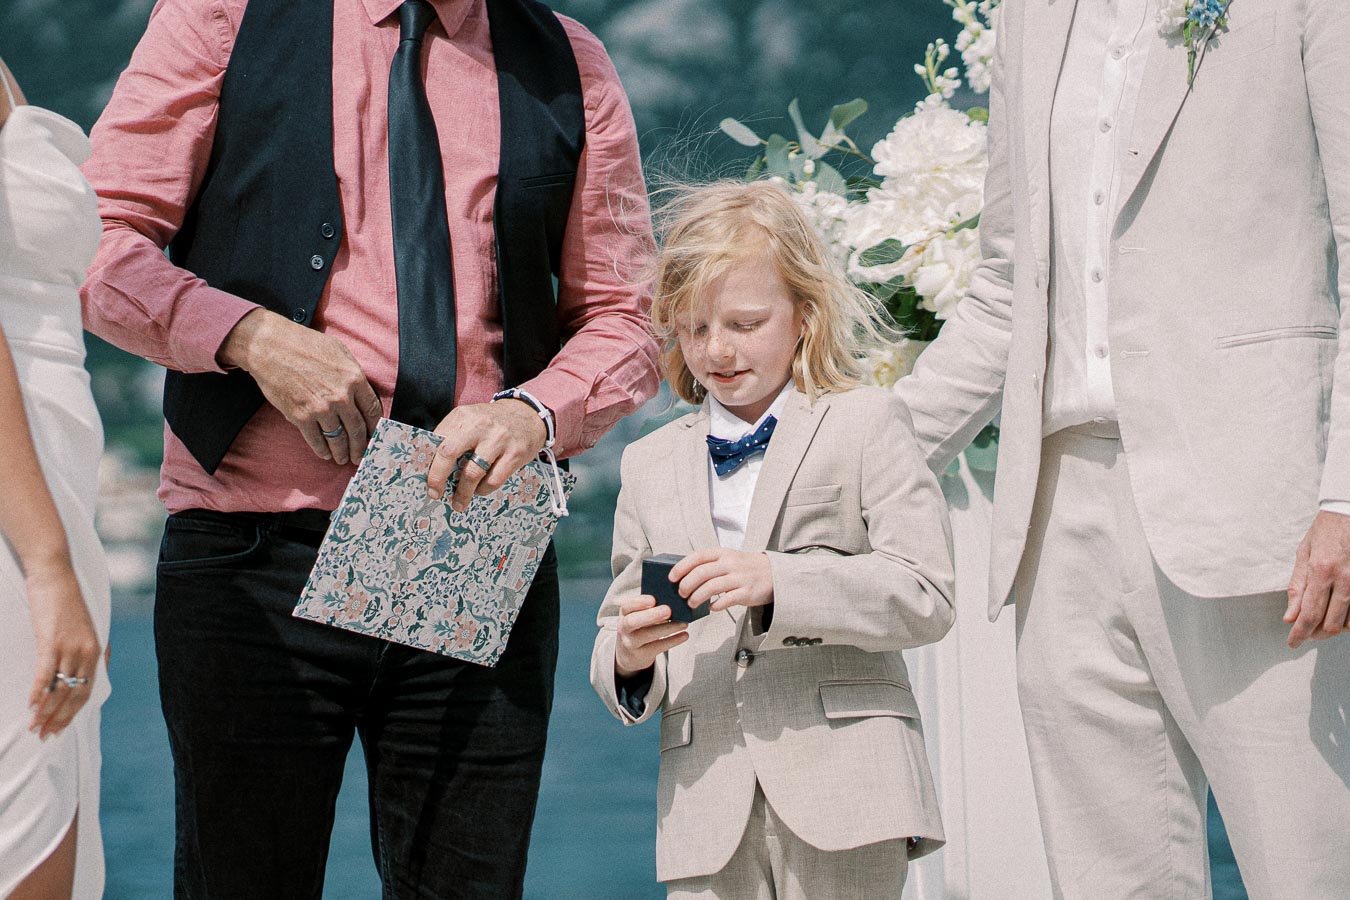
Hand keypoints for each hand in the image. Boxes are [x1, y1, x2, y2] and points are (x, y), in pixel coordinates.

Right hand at [25, 561, 99, 739]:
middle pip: (76, 694)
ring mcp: (70, 646)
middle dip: (60, 719)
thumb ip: (92, 649)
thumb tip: (97, 670)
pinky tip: (31, 707)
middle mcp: (86, 651)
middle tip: (45, 737)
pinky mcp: (52, 640)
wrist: (55, 575)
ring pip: (61, 687)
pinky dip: (39, 692)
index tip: (60, 729)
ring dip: (47, 711)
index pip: (87, 690)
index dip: (74, 713)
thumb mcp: (87, 627)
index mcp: (95, 650)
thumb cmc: (66, 602)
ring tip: (35, 728)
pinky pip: (46, 672)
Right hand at [218, 309, 381, 465]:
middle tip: (360, 455)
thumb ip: (353, 373)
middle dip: (360, 446)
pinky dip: (322, 450)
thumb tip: (362, 393)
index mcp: (354, 379)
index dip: (374, 427)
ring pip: (338, 438)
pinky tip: (325, 454)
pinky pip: (316, 439)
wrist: (271, 347)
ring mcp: (321, 408)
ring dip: (341, 452)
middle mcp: (341, 397)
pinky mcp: (301, 416)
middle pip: (357, 429)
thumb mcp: (339, 352)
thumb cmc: (305, 345)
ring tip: (343, 458)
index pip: (372, 410)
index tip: (373, 435)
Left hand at [425, 399, 547, 510]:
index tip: (427, 483)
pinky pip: (493, 480)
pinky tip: (481, 490)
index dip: (430, 466)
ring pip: (472, 473)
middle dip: (438, 478)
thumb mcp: (470, 420)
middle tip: (435, 494)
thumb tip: (432, 466)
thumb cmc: (492, 422)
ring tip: (459, 502)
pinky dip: (483, 489)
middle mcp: (480, 425)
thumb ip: (452, 436)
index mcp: (463, 416)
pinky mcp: (515, 453)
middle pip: (449, 453)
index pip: (438, 443)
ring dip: (463, 492)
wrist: (528, 415)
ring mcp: (499, 439)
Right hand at [614, 594, 688, 678]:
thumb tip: (672, 600)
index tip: (653, 599)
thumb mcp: (638, 615)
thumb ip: (649, 607)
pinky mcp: (641, 655)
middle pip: (633, 621)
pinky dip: (673, 640)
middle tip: (668, 610)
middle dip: (651, 615)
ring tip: (683, 623)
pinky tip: (684, 635)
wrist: (628, 654)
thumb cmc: (638, 628)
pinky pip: (658, 647)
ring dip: (668, 628)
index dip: (639, 602)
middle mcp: (624, 628)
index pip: (626, 606)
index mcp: (625, 614)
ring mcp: (631, 643)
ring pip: (647, 635)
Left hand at [670, 548, 773, 612]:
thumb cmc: (746, 568)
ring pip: (711, 588)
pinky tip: (712, 608)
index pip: (697, 557)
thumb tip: (684, 576)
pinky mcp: (747, 592)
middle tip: (681, 594)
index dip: (682, 567)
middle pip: (701, 573)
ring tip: (692, 604)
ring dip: (697, 598)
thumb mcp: (729, 558)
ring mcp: (739, 578)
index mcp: (723, 553)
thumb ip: (711, 564)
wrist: (775, 574)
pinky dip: (715, 605)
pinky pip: (726, 600)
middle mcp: (730, 563)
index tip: (671, 578)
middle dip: (686, 585)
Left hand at [1285, 510, 1349, 647]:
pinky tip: (1340, 617)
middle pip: (1330, 623)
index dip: (1299, 633)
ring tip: (1321, 626)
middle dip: (1315, 634)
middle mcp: (1344, 578)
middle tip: (1306, 634)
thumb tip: (1290, 616)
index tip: (1292, 643)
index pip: (1308, 613)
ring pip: (1349, 622)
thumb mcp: (1303, 553)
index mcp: (1321, 570)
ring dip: (1333, 629)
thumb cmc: (1325, 531)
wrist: (1349, 512)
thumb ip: (1297, 586)